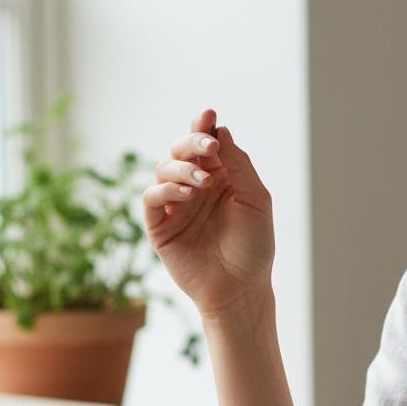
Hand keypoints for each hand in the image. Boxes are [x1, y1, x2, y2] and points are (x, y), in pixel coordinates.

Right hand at [143, 108, 274, 317]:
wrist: (240, 288)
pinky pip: (151, 198)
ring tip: (203, 184)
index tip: (208, 116)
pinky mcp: (159, 227)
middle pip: (181, 150)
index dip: (203, 128)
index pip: (206, 145)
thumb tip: (220, 131)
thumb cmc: (253, 247)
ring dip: (182, 169)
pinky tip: (186, 195)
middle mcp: (196, 188)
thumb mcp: (255, 200)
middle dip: (192, 143)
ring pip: (163, 169)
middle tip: (208, 148)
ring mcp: (176, 206)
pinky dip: (165, 190)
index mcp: (221, 179)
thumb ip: (238, 165)